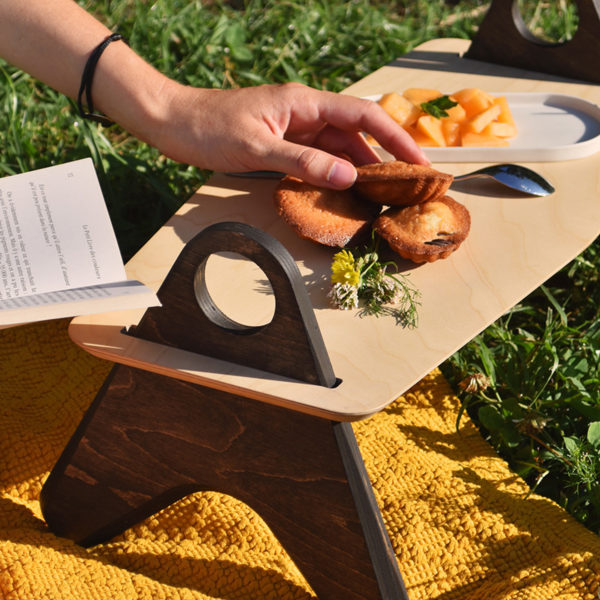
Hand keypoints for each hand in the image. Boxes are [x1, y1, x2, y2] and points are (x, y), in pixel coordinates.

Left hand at [152, 82, 429, 188]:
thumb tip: (348, 178)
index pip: (364, 115)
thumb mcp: (258, 147)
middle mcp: (306, 112)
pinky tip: (343, 192)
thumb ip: (304, 161)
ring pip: (339, 148)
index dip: (396, 137)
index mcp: (305, 102)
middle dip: (384, 158)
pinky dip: (334, 174)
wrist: (173, 123)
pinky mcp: (283, 143)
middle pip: (357, 134)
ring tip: (382, 196)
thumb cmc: (209, 127)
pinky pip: (318, 158)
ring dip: (360, 170)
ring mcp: (295, 128)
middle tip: (406, 187)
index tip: (419, 162)